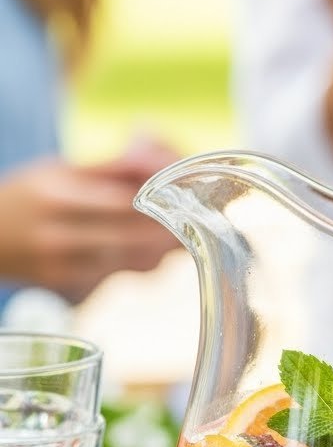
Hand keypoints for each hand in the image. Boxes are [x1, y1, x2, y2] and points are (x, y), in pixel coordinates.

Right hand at [0, 156, 178, 303]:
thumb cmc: (27, 195)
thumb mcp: (58, 170)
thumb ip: (110, 169)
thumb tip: (157, 162)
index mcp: (58, 196)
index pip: (122, 202)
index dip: (157, 201)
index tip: (181, 196)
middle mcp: (58, 234)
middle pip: (131, 236)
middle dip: (166, 230)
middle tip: (191, 221)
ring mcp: (61, 264)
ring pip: (127, 263)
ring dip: (158, 251)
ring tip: (177, 238)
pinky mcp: (64, 284)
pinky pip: (113, 277)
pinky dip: (137, 265)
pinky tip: (151, 255)